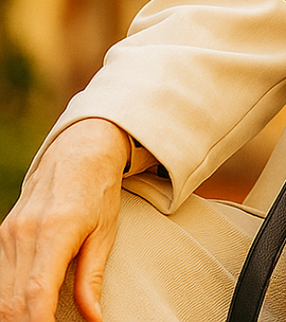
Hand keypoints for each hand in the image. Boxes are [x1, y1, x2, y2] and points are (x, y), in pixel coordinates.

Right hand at [0, 119, 130, 321]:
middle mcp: (25, 232)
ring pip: (1, 293)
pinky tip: (24, 311)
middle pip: (12, 299)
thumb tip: (94, 318)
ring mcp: (9, 233)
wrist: (80, 151)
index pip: (36, 292)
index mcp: (56, 230)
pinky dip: (8, 300)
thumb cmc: (99, 190)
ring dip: (15, 316)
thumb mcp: (105, 232)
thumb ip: (92, 278)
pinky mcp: (3, 234)